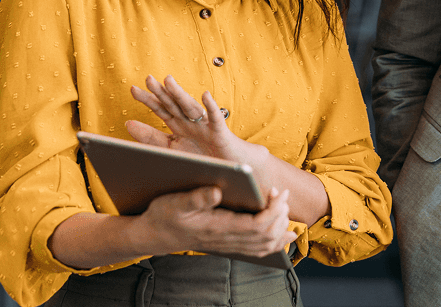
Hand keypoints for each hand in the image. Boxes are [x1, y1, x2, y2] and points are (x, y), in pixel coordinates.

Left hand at [126, 75, 272, 187]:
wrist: (228, 169)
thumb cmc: (200, 158)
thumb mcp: (170, 149)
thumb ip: (150, 138)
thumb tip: (128, 123)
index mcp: (178, 125)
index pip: (161, 109)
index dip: (148, 99)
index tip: (133, 89)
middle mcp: (190, 121)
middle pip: (173, 104)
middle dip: (161, 92)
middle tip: (148, 79)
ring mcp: (204, 125)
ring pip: (190, 107)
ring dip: (180, 94)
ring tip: (168, 81)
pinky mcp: (219, 132)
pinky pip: (215, 118)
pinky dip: (211, 107)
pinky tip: (205, 95)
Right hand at [130, 185, 296, 258]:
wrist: (154, 235)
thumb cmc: (164, 216)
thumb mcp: (175, 202)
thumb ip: (197, 198)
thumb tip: (218, 191)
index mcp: (218, 227)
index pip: (257, 225)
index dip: (273, 210)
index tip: (278, 192)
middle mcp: (226, 239)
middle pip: (266, 235)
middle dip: (280, 215)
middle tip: (281, 194)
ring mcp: (228, 244)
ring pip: (264, 245)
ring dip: (280, 228)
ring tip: (284, 208)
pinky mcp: (228, 244)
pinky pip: (258, 249)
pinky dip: (276, 242)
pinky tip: (285, 234)